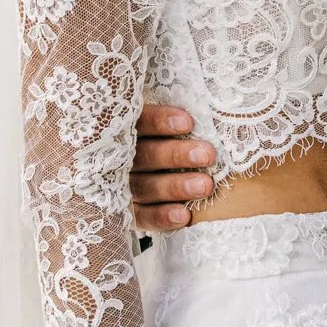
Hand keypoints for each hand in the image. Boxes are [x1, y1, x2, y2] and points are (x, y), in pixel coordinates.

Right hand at [130, 104, 215, 231]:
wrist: (135, 180)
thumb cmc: (163, 139)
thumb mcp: (162, 125)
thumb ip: (177, 119)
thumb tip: (205, 109)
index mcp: (125, 130)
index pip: (138, 122)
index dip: (160, 122)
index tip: (188, 123)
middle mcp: (119, 159)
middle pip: (144, 155)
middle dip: (177, 155)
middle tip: (208, 155)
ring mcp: (119, 188)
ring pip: (144, 187)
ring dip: (175, 186)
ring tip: (205, 186)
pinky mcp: (125, 214)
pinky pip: (141, 217)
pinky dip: (161, 217)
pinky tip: (184, 216)